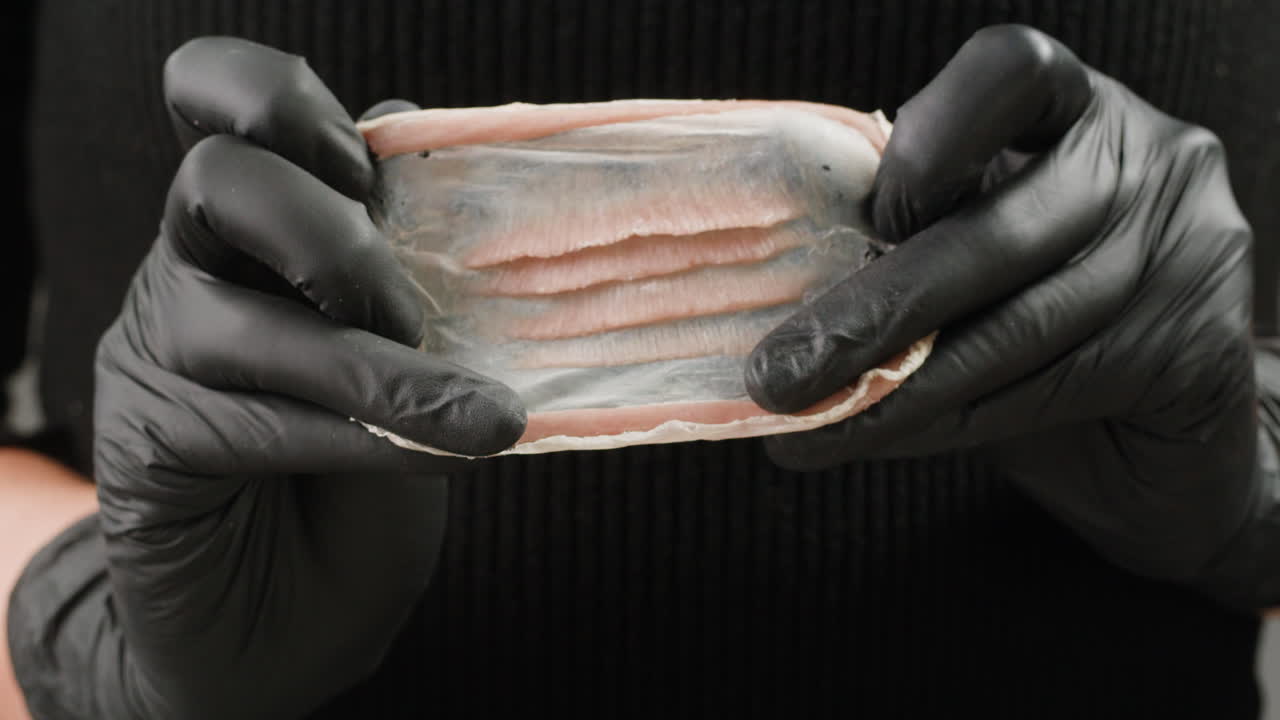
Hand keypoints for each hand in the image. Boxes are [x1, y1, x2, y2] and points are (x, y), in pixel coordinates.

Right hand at [90, 38, 523, 717]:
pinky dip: (356, 435)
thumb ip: (422, 274)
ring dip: (367, 363)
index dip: (283, 103)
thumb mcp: (421, 361)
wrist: (296, 621)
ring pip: (232, 314)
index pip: (228, 101)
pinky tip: (430, 457)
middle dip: (331, 238)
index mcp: (272, 220)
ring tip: (473, 417)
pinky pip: (241, 418)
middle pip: (220, 180)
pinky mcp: (142, 438)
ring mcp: (165, 349)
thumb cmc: (370, 479)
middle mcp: (205, 265)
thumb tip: (449, 179)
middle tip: (409, 310)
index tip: (364, 165)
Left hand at [746, 25, 1269, 605]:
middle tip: (778, 374)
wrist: (1157, 418)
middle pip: (995, 233)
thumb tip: (783, 288)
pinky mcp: (1199, 348)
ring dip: (894, 391)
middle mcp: (1142, 160)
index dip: (931, 140)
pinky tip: (880, 437)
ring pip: (1012, 333)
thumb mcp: (973, 236)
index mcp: (1072, 105)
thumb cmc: (1034, 304)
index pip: (1008, 73)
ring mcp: (1185, 250)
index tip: (870, 219)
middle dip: (872, 314)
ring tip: (808, 422)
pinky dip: (945, 424)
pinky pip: (1045, 394)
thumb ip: (914, 231)